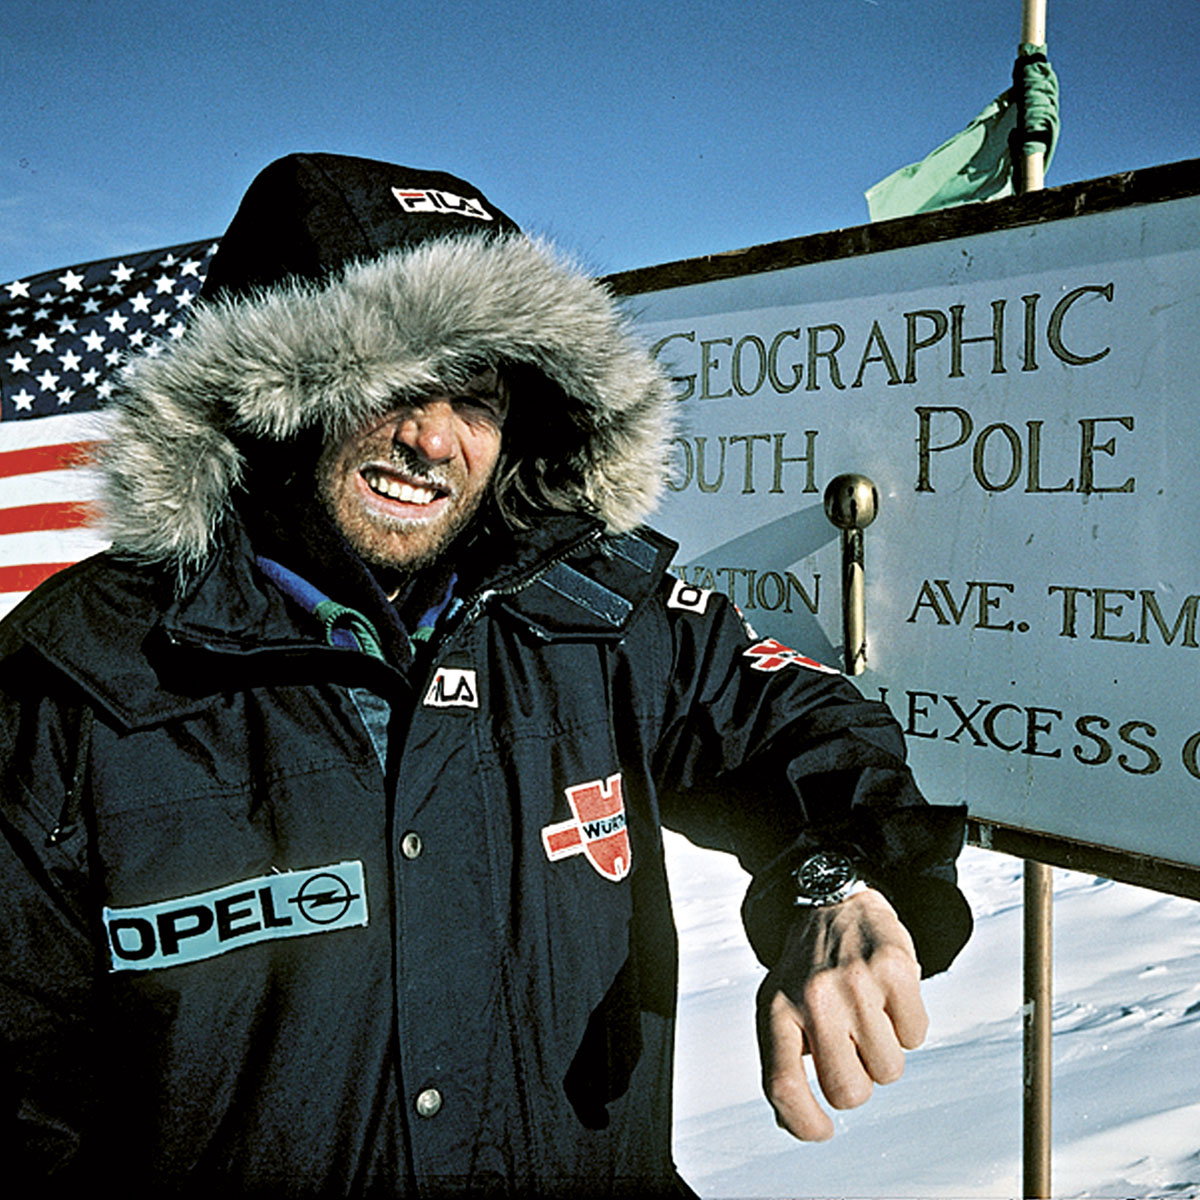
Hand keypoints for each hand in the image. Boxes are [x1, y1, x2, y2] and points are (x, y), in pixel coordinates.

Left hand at [755, 887, 926, 1140]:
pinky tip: (887, 996)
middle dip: (858, 1080)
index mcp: (777, 1010)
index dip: (804, 1122)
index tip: (823, 1130)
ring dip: (885, 1051)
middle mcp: (812, 997)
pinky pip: (916, 1036)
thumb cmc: (807, 968)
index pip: (783, 1085)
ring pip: (889, 1070)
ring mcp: (853, 982)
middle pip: (849, 1091)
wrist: (832, 902)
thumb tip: (796, 1122)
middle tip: (852, 1046)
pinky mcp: (892, 968)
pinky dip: (908, 1024)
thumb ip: (783, 1060)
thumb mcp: (779, 1004)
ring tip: (868, 1013)